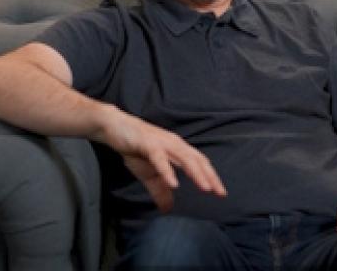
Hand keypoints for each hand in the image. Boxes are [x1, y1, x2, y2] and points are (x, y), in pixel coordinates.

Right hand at [98, 107, 226, 211]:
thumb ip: (160, 190)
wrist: (115, 127)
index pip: (200, 163)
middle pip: (197, 160)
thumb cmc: (135, 148)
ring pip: (184, 157)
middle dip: (210, 176)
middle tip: (220, 193)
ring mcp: (162, 142)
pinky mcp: (148, 143)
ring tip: (205, 188)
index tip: (221, 193)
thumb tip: (167, 209)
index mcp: (178, 149)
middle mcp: (175, 144)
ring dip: (196, 173)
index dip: (211, 177)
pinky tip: (174, 183)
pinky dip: (168, 171)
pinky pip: (160, 158)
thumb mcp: (149, 174)